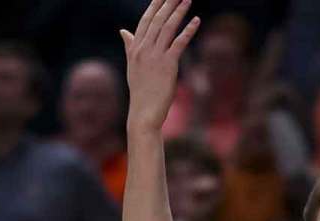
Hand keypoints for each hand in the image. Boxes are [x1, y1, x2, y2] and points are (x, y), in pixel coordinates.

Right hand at [121, 0, 200, 131]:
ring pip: (167, 28)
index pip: (145, 21)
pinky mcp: (167, 65)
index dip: (154, 6)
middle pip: (157, 20)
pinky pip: (179, 43)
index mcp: (135, 48)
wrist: (143, 111)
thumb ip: (130, 46)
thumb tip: (123, 31)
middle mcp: (143, 49)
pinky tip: (196, 20)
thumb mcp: (133, 65)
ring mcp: (155, 56)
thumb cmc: (140, 90)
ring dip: (178, 12)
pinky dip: (188, 30)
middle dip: (167, 4)